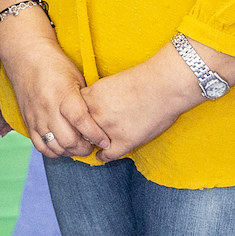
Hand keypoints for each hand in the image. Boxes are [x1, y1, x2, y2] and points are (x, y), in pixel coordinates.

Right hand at [0, 28, 108, 160]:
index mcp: (63, 95)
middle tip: (93, 146)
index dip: (95, 135)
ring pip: (54, 146)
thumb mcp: (77, 78)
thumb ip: (85, 101)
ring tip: (78, 147)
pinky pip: (39, 145)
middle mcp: (48, 108)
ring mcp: (36, 116)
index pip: (81, 121)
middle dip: (84, 148)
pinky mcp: (27, 121)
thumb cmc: (57, 65)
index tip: (105, 141)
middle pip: (68, 139)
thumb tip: (99, 123)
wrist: (27, 56)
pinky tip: (62, 147)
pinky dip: (53, 151)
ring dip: (70, 152)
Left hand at [80, 60, 197, 161]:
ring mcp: (109, 129)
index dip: (72, 117)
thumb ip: (96, 96)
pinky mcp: (125, 142)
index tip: (73, 121)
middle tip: (77, 136)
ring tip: (89, 146)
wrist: (164, 85)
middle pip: (77, 128)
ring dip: (90, 144)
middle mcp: (95, 113)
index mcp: (91, 96)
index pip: (70, 110)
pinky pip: (107, 155)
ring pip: (90, 142)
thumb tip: (88, 105)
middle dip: (78, 132)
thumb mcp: (109, 83)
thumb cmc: (142, 80)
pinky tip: (102, 155)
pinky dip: (103, 156)